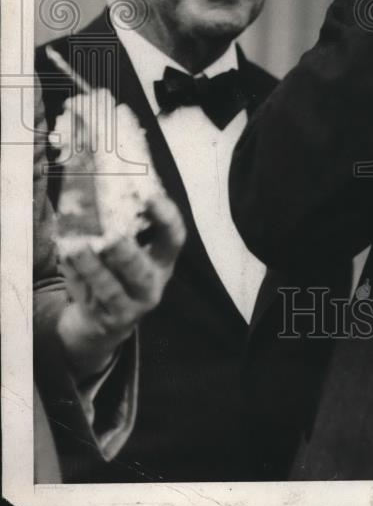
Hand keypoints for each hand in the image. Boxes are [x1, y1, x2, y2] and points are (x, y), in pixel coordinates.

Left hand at [56, 192, 185, 380]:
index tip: (150, 195)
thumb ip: (126, 226)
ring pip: (110, 289)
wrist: (101, 326)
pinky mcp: (103, 320)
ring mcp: (128, 307)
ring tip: (76, 248)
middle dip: (127, 253)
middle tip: (112, 235)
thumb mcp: (132, 254)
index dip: (165, 218)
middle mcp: (151, 285)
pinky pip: (87, 298)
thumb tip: (109, 179)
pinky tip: (65, 261)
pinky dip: (75, 279)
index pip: (174, 238)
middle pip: (142, 272)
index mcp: (162, 261)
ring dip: (93, 268)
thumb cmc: (117, 275)